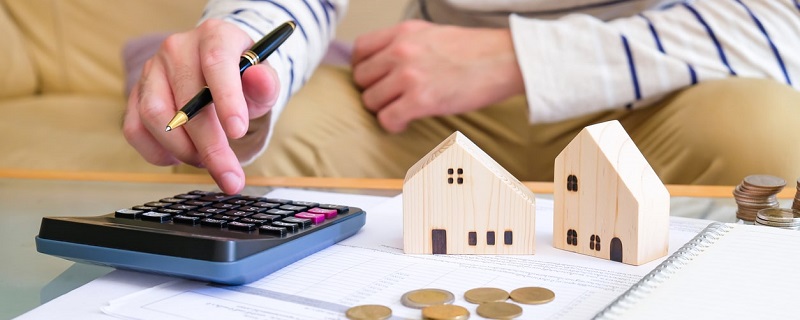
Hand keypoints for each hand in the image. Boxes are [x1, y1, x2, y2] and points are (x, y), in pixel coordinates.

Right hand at [123, 19, 279, 193]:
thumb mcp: (263, 79)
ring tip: (207, 160)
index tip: (238, 132)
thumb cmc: (242, 78)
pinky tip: (180, 157)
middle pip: (186, 101)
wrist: (219, 72)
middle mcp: (177, 48)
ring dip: (183, 150)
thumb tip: (261, 80)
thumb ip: (266, 84)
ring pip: (155, 117)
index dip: (226, 99)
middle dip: (211, 146)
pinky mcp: (135, 94)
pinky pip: (135, 129)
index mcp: (214, 36)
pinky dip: (157, 153)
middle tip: (230, 176)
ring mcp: (151, 71)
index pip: (216, 62)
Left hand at [352, 20, 524, 132]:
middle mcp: (401, 50)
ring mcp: (409, 75)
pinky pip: (387, 118)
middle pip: (361, 78)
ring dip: (383, 109)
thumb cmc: (476, 51)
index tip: (373, 79)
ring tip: (401, 110)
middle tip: (390, 98)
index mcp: (403, 32)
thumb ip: (405, 45)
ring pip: (370, 100)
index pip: (360, 50)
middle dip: (373, 91)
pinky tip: (406, 122)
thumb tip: (385, 64)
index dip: (363, 68)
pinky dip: (393, 124)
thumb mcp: (433, 34)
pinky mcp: (420, 99)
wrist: (505, 60)